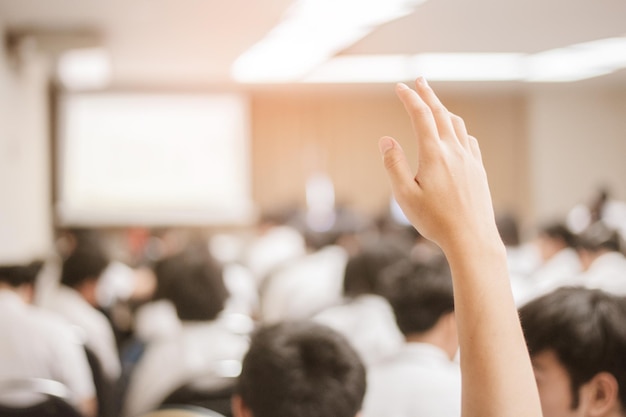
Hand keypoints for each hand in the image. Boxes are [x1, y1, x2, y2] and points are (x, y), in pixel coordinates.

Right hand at [379, 78, 499, 253]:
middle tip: (418, 80)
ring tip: (434, 105)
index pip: (420, 115)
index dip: (409, 98)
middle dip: (428, 94)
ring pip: (456, 124)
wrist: (472, 239)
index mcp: (434, 154)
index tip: (399, 87)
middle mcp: (454, 151)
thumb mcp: (405, 196)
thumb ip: (394, 165)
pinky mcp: (478, 170)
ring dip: (443, 110)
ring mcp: (469, 159)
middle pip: (440, 113)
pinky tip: (455, 134)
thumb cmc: (435, 221)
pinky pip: (468, 140)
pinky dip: (458, 129)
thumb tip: (386, 139)